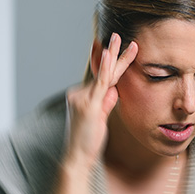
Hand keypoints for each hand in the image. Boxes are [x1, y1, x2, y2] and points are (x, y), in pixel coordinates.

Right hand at [65, 33, 137, 170]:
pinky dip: (105, 69)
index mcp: (84, 97)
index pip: (101, 78)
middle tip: (117, 35)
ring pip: (103, 75)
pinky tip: (108, 55)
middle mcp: (80, 94)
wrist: (76, 158)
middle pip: (101, 72)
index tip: (112, 49)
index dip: (108, 63)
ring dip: (112, 56)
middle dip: (111, 53)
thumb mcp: (100, 120)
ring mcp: (83, 99)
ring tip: (118, 38)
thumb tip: (115, 91)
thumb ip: (107, 104)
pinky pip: (101, 84)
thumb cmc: (87, 141)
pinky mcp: (88, 105)